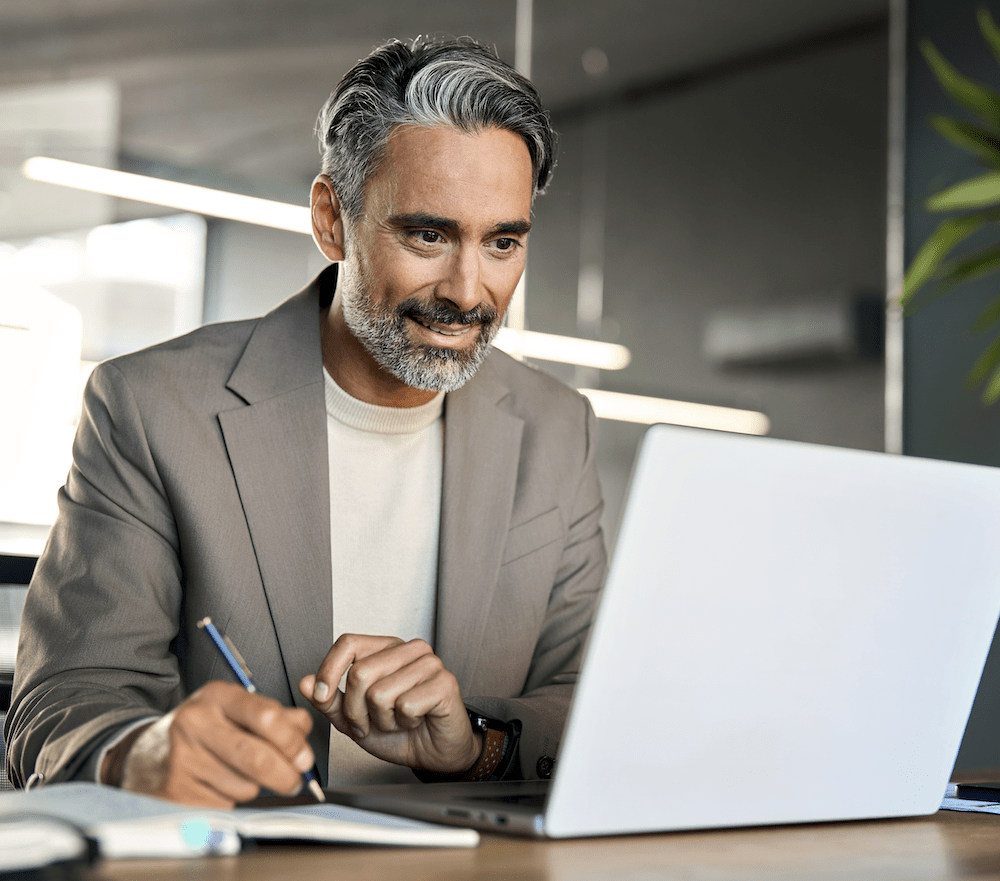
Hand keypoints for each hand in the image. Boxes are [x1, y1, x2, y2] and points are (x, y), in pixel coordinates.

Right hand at [112, 681, 315, 806]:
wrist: (145, 754)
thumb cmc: (201, 731)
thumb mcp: (233, 710)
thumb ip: (274, 716)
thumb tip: (304, 729)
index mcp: (216, 696)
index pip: (266, 716)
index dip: (292, 741)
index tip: (304, 758)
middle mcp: (195, 722)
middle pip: (257, 756)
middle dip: (285, 774)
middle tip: (296, 781)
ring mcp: (182, 757)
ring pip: (244, 783)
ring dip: (256, 787)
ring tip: (239, 774)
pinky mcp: (175, 790)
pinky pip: (225, 802)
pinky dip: (232, 799)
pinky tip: (218, 785)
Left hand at [299, 634, 481, 774]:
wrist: (433, 754)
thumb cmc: (398, 731)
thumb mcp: (353, 719)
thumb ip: (329, 700)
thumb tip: (305, 682)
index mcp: (386, 648)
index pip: (348, 643)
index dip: (329, 670)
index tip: (321, 695)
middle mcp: (408, 649)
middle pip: (360, 673)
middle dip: (357, 711)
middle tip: (371, 722)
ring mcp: (429, 663)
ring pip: (380, 693)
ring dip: (383, 720)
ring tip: (397, 720)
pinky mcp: (444, 683)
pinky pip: (406, 705)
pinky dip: (404, 723)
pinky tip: (415, 721)